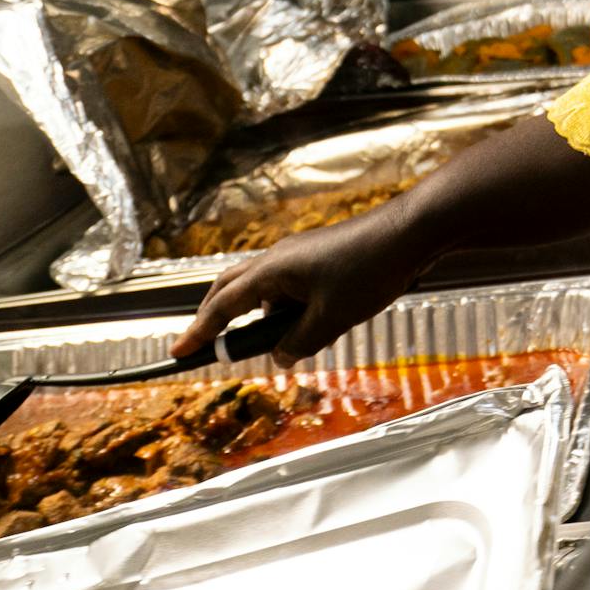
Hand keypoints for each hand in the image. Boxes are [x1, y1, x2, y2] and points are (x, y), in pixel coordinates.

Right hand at [169, 201, 432, 367]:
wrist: (411, 233)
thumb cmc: (370, 270)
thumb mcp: (331, 319)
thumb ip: (300, 343)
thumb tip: (282, 356)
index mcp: (271, 271)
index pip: (222, 305)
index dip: (200, 332)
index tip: (178, 351)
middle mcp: (279, 259)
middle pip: (233, 290)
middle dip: (218, 320)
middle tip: (210, 347)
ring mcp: (301, 255)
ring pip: (268, 292)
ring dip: (268, 319)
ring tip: (294, 345)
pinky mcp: (322, 258)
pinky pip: (293, 288)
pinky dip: (294, 310)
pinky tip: (321, 326)